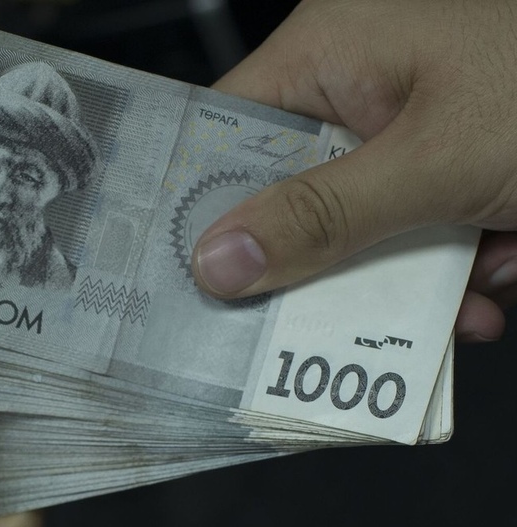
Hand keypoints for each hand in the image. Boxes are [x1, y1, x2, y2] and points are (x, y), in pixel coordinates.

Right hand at [192, 0, 516, 341]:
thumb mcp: (440, 158)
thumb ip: (325, 215)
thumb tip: (218, 261)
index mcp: (330, 52)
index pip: (224, 132)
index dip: (204, 205)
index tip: (200, 276)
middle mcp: (357, 88)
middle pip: (290, 194)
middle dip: (328, 261)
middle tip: (335, 312)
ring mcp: (405, 131)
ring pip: (356, 230)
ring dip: (406, 276)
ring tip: (463, 292)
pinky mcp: (446, 167)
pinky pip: (410, 233)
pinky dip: (449, 271)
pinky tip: (493, 277)